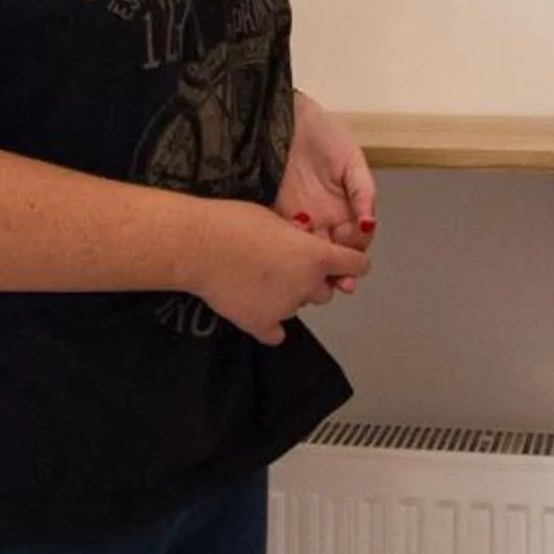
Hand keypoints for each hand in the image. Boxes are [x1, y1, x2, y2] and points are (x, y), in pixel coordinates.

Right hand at [184, 200, 371, 345]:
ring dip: (290, 296)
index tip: (346, 263)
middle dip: (312, 281)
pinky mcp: (260, 324)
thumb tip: (302, 241)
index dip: (352, 262)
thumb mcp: (276, 219)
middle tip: (287, 267)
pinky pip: (276, 333)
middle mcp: (307, 285)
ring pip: (299, 307)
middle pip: (325, 291)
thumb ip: (297, 237)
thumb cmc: (234, 222)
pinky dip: (270, 324)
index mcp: (316, 256)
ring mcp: (285, 308)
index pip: (356, 265)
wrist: (198, 245)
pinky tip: (258, 309)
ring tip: (262, 281)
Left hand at [274, 91, 377, 285]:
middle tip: (340, 283)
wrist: (285, 118)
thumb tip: (370, 223)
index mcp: (345, 208)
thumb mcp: (352, 161)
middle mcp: (323, 218)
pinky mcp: (275, 213)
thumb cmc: (324, 133)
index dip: (355, 254)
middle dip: (337, 270)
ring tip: (317, 277)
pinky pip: (283, 237)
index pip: (354, 241)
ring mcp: (299, 217)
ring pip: (308, 252)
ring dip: (313, 266)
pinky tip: (295, 254)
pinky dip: (290, 247)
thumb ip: (363, 192)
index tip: (354, 263)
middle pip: (331, 253)